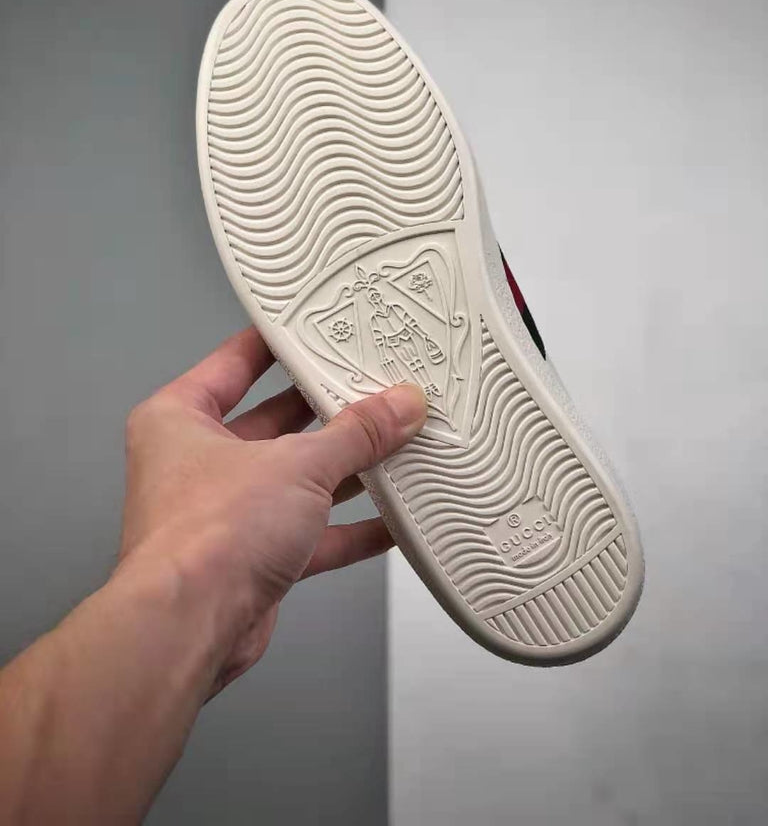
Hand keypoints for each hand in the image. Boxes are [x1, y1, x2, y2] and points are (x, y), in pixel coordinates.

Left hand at [118, 327, 426, 695]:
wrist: (190, 628)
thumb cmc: (211, 531)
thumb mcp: (297, 463)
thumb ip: (356, 433)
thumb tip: (402, 404)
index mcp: (181, 418)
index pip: (237, 362)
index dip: (281, 343)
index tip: (322, 327)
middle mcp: (198, 461)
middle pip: (275, 421)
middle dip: (329, 411)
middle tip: (378, 386)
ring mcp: (226, 511)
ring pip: (297, 479)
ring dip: (347, 469)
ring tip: (399, 444)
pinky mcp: (253, 557)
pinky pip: (311, 532)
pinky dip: (350, 528)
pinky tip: (395, 520)